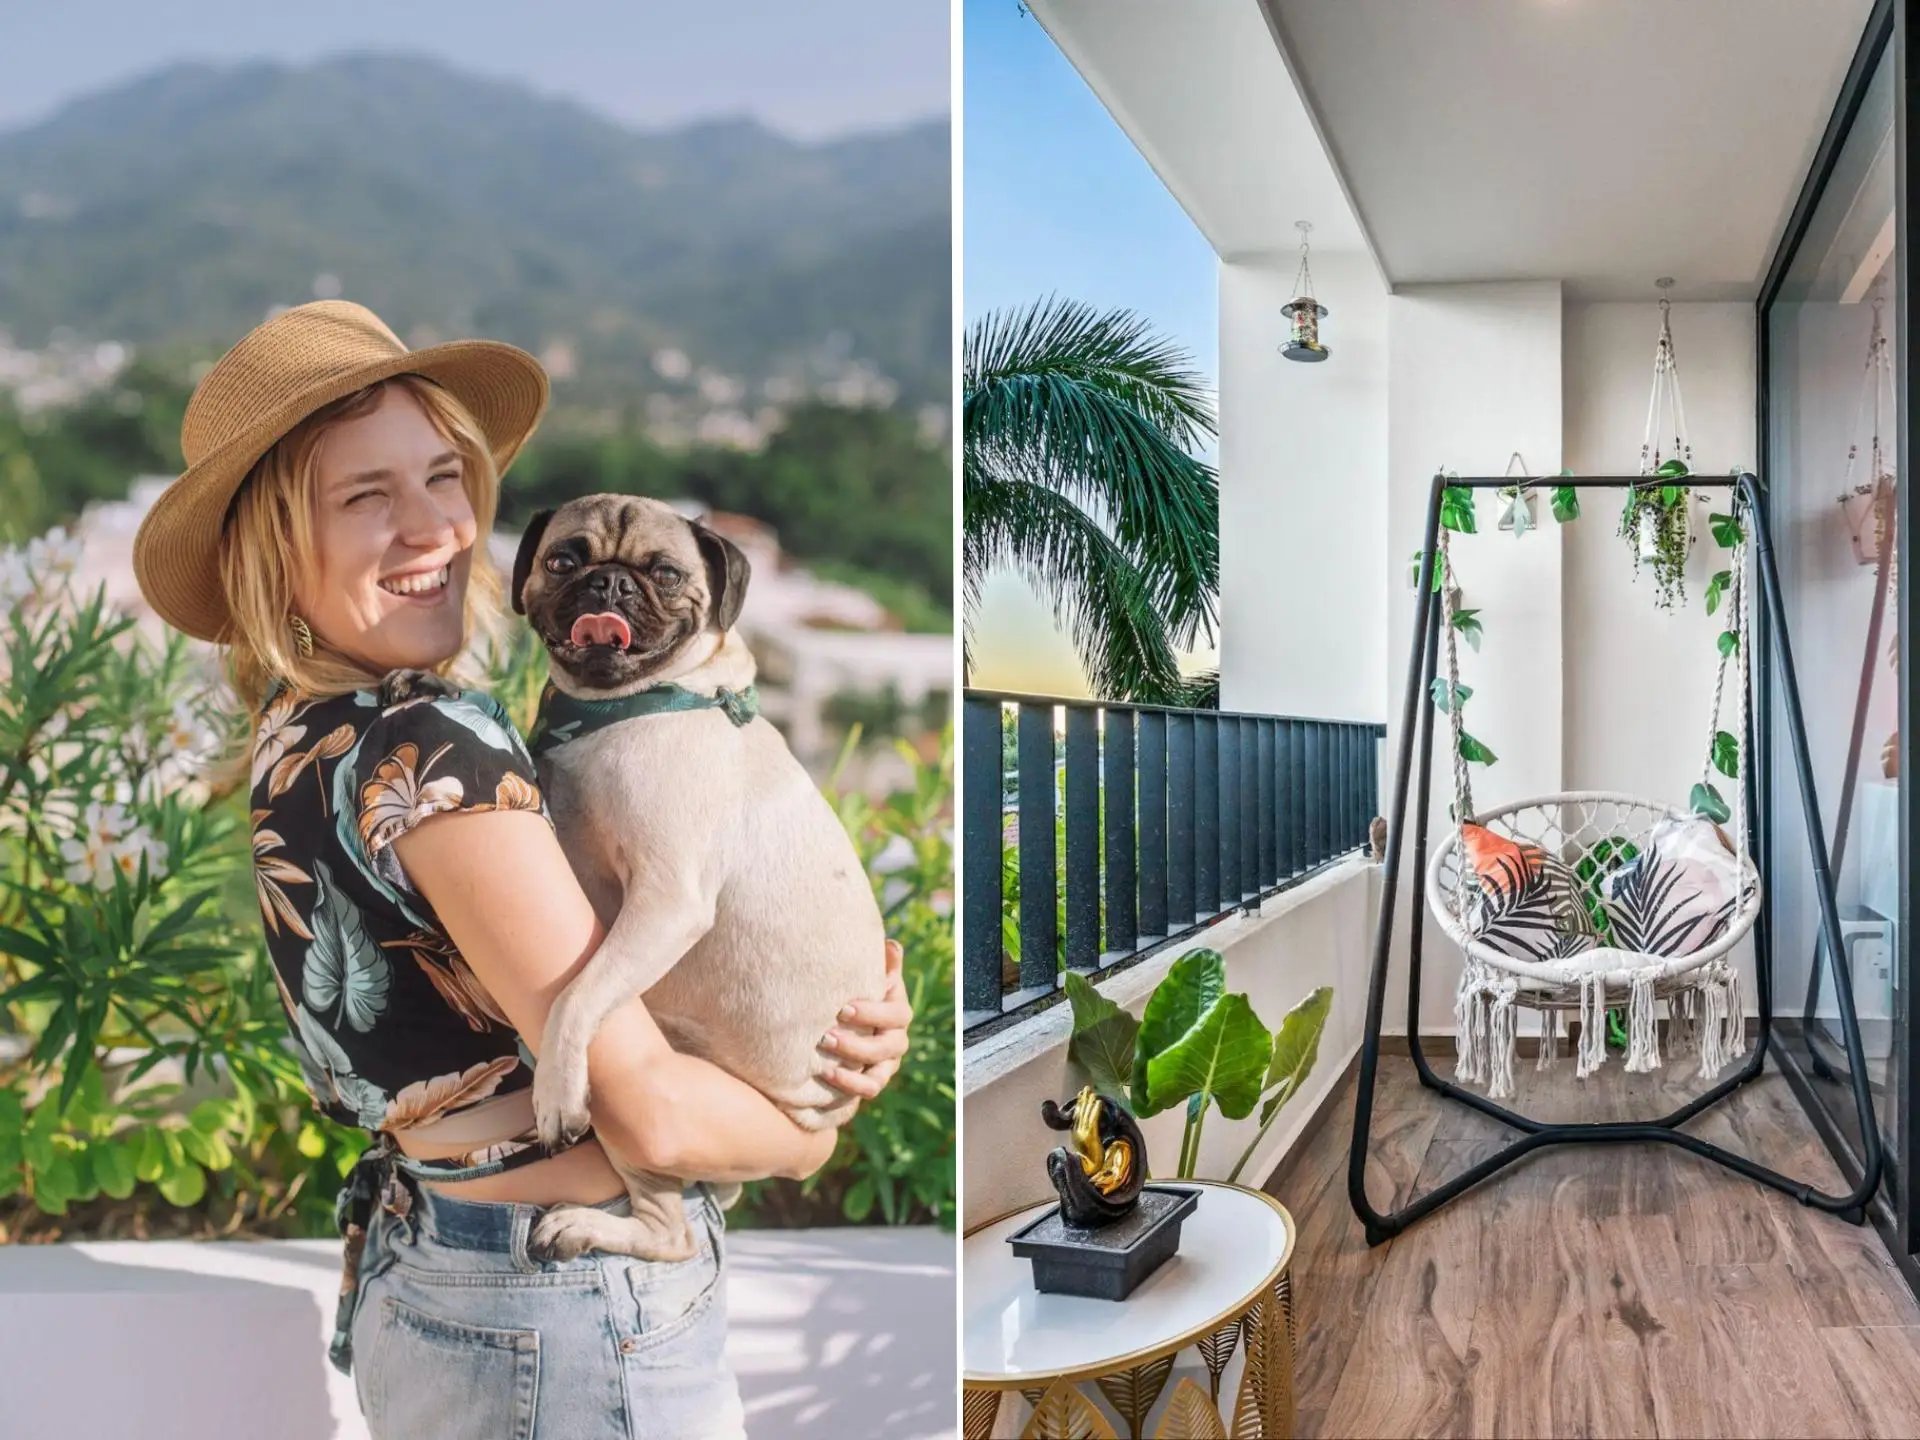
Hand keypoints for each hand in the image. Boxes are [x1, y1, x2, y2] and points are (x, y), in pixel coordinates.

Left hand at [819, 939, 911, 1100]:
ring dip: (853, 1072)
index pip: (897, 1015)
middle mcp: (896, 1039)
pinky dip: (849, 1086)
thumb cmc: (854, 990)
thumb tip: (892, 946)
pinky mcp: (872, 1080)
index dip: (873, 1013)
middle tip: (826, 1037)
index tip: (843, 1008)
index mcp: (897, 1011)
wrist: (843, 1019)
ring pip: (880, 1074)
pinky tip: (825, 1076)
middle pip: (888, 1047)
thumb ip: (881, 964)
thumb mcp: (867, 977)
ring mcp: (886, 1063)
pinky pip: (868, 1089)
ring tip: (823, 1066)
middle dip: (857, 1044)